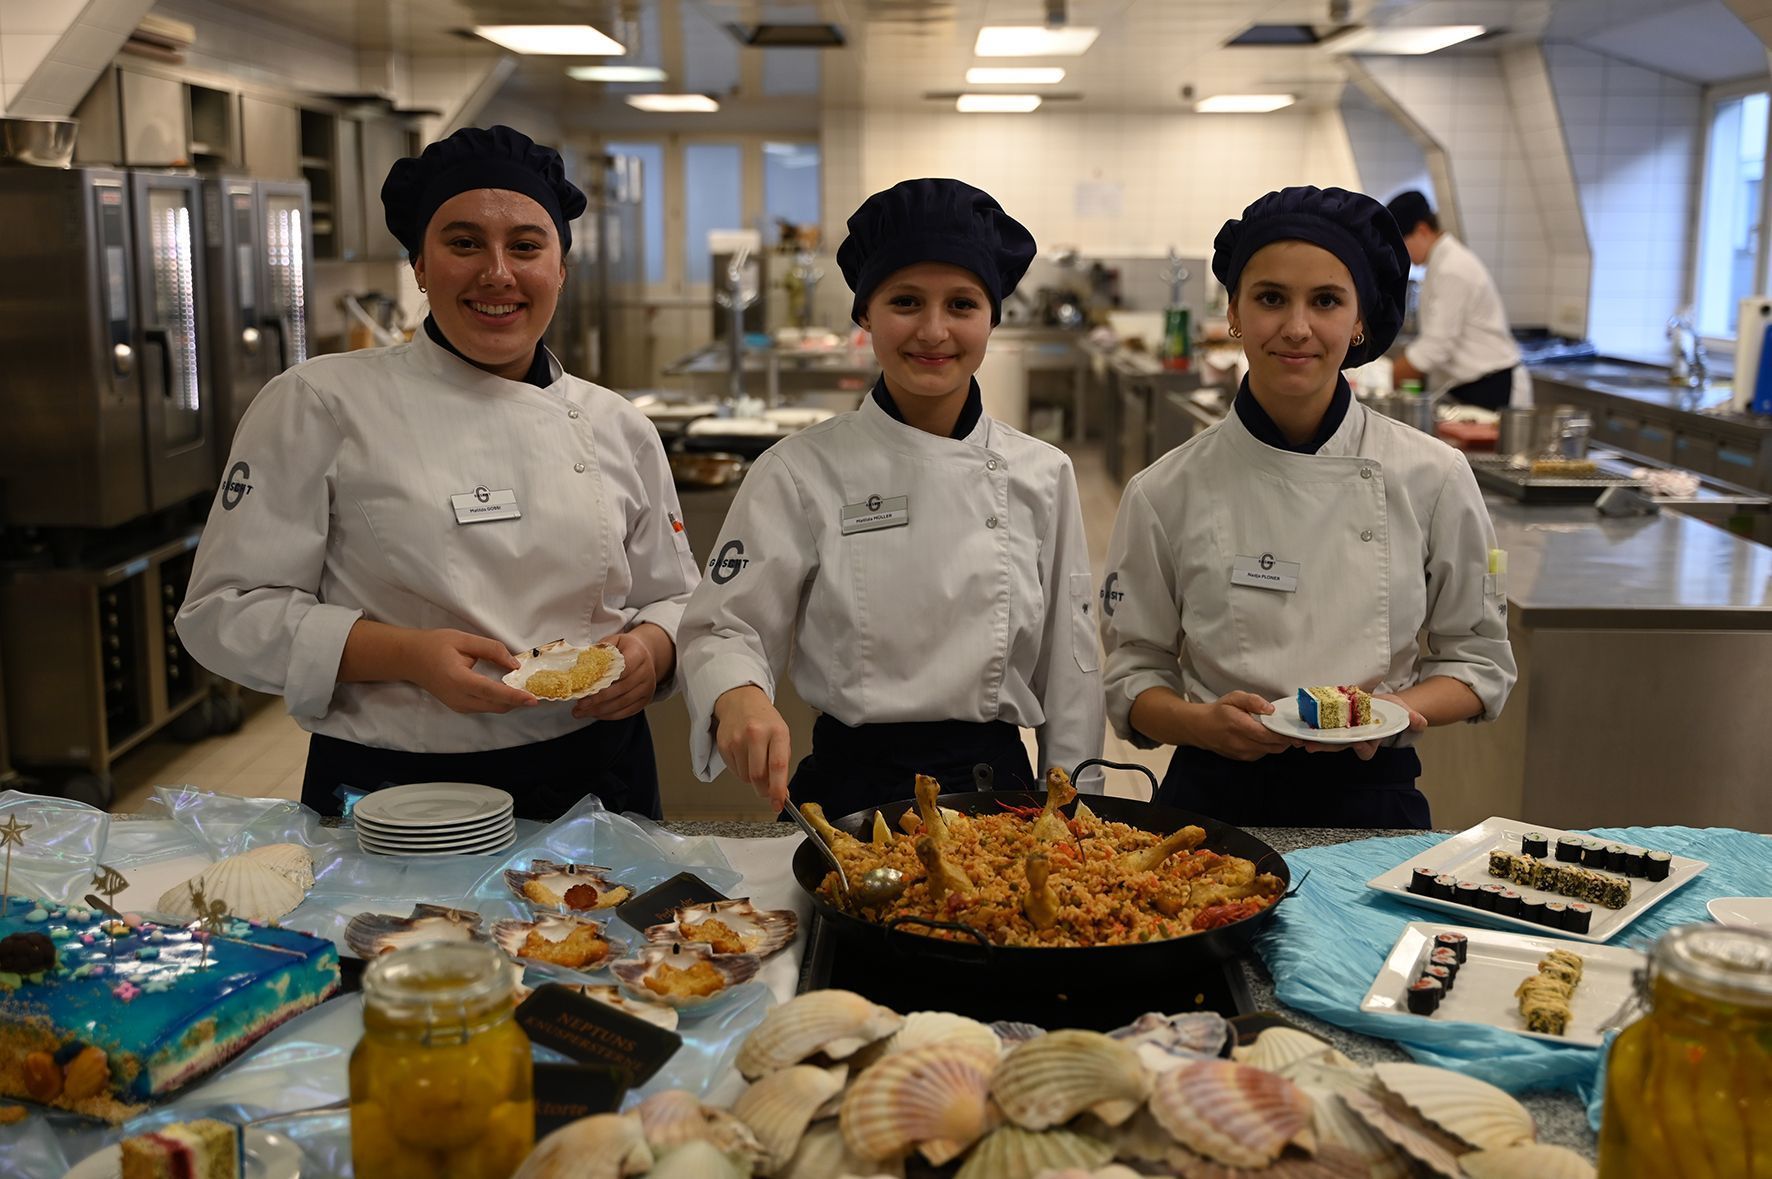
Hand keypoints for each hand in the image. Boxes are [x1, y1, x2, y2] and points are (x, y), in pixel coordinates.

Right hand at [401, 629, 536, 713]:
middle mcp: (459, 698)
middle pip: (496, 706)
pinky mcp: (459, 707)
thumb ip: (491, 649)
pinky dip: (499, 701)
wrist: (409, 659)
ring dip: (510, 701)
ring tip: (525, 687)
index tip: (533, 698)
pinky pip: (485, 707)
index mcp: (458, 680)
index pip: (492, 692)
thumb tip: (514, 664)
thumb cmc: (434, 645)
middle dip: (518, 701)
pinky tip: (508, 689)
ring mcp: (458, 706)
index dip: (514, 696)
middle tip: (537, 689)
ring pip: (492, 709)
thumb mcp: (463, 639)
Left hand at [571, 629, 663, 720]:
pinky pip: (627, 712)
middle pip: (621, 689)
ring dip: (601, 710)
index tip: (585, 687)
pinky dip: (610, 715)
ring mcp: (647, 688)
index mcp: (638, 654)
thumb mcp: (614, 641)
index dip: (603, 680)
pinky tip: (595, 714)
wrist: (646, 654)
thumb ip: (600, 650)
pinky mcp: (645, 700)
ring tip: (582, 712)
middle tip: (580, 705)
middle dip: (598, 699)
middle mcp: (646, 672)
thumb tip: (579, 664)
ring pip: (623, 703)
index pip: (621, 670)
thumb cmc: (626, 648)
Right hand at [713, 685, 791, 811]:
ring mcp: (737, 739)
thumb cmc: (764, 720)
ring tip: (755, 762)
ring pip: (745, 777)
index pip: (778, 765)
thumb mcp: (781, 736)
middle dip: (764, 791)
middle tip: (768, 793)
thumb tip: (781, 793)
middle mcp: (756, 733)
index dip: (778, 789)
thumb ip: (782, 764)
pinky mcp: (724, 744)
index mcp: (777, 731)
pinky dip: (741, 771)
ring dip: (752, 780)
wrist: (740, 701)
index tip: (779, 803)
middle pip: (758, 776)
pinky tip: (744, 756)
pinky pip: (733, 771)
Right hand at [1187, 691, 1298, 761]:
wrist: (1201, 728)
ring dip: (1279, 743)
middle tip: (1295, 732)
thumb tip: (1270, 708)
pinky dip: (1269, 746)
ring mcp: (1243, 753)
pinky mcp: (1243, 758)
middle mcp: (1242, 744)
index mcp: (1240, 726)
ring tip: (1281, 732)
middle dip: (1287, 740)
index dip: (1285, 734)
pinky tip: (1267, 737)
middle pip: (1273, 746)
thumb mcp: (1233, 697)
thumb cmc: (1219, 711)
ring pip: (1271, 751)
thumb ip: (1253, 700)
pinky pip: (1263, 754)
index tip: (1297, 731)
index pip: (1269, 735)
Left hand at [1302, 692, 1426, 759]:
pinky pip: (1320, 726)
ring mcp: (1342, 731)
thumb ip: (1411, 718)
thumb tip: (1419, 722)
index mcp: (1371, 740)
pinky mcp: (1333, 721)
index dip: (1362, 748)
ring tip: (1299, 739)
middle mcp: (1354, 739)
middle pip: (1340, 746)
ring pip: (1326, 739)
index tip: (1359, 742)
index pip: (1366, 750)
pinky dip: (1309, 727)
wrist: (1382, 703)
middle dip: (1326, 746)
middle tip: (1311, 746)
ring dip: (1313, 740)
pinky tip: (1298, 725)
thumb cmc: (1393, 711)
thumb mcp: (1404, 713)